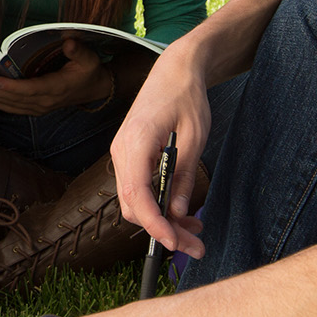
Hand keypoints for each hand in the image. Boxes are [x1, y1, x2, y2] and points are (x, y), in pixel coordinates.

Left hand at [0, 38, 109, 115]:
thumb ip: (78, 50)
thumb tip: (68, 42)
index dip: (13, 87)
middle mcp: (46, 101)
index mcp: (57, 88)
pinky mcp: (36, 108)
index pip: (31, 89)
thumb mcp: (89, 58)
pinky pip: (15, 108)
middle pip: (16, 99)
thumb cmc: (89, 70)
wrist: (94, 88)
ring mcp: (40, 107)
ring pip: (13, 106)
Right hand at [111, 43, 210, 258]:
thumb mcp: (195, 138)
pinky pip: (139, 189)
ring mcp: (122, 154)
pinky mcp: (130, 157)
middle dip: (162, 230)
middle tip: (195, 246)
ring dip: (162, 220)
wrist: (174, 70)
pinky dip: (158, 205)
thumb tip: (177, 212)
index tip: (173, 242)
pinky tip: (181, 212)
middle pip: (134, 205)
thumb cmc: (185, 97)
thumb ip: (183, 177)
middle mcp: (121, 151)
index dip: (154, 224)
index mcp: (135, 142)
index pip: (137, 195)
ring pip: (135, 202)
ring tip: (194, 232)